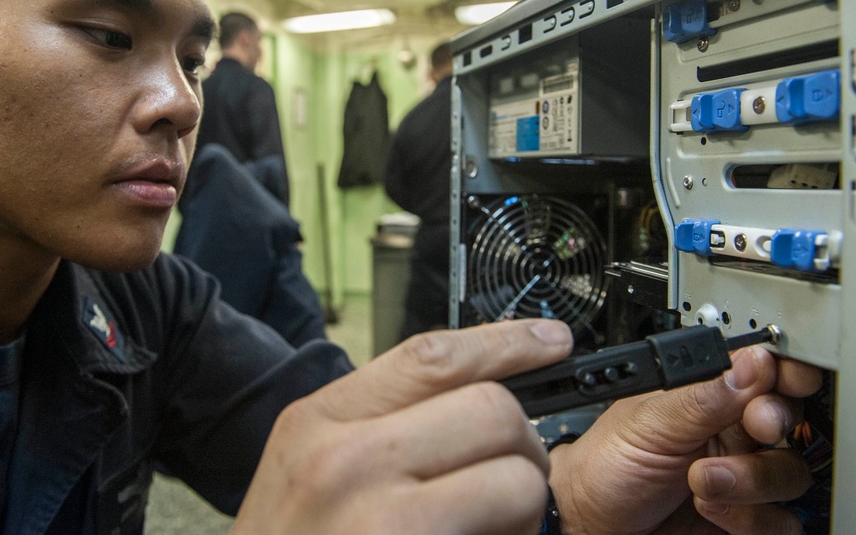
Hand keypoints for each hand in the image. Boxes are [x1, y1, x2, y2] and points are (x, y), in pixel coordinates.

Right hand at [233, 319, 574, 533]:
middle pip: (491, 409)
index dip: (505, 341)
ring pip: (517, 474)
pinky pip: (509, 534)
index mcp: (318, 422)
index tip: (548, 341)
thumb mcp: (307, 468)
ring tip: (495, 523)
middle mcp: (345, 462)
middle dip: (520, 443)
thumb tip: (470, 391)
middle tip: (511, 472)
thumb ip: (375, 422)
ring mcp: (382, 518)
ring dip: (524, 500)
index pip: (431, 356)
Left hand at [548, 346, 821, 534]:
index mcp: (706, 396)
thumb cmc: (604, 465)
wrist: (589, 523)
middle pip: (786, 420)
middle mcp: (729, 433)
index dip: (784, 371)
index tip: (789, 377)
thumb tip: (751, 361)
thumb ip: (703, 395)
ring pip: (788, 473)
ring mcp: (740, 477)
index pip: (762, 373)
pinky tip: (709, 510)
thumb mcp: (648, 421)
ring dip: (750, 477)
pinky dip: (749, 518)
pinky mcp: (744, 519)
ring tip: (701, 479)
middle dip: (771, 422)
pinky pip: (782, 520)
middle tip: (754, 426)